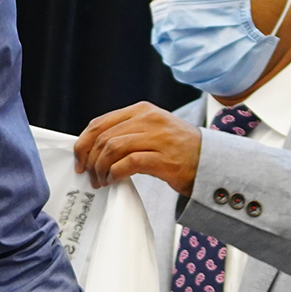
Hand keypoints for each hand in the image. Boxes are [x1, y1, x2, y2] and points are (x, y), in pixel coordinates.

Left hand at [73, 102, 202, 193]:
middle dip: (90, 159)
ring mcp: (157, 138)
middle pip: (103, 137)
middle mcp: (148, 119)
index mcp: (141, 110)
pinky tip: (114, 181)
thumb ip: (126, 131)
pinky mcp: (163, 159)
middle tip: (88, 175)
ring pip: (112, 148)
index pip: (99, 123)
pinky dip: (115, 174)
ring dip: (101, 168)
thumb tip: (93, 148)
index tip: (79, 160)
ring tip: (101, 181)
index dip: (83, 143)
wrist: (211, 162)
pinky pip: (128, 164)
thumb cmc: (177, 149)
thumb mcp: (152, 130)